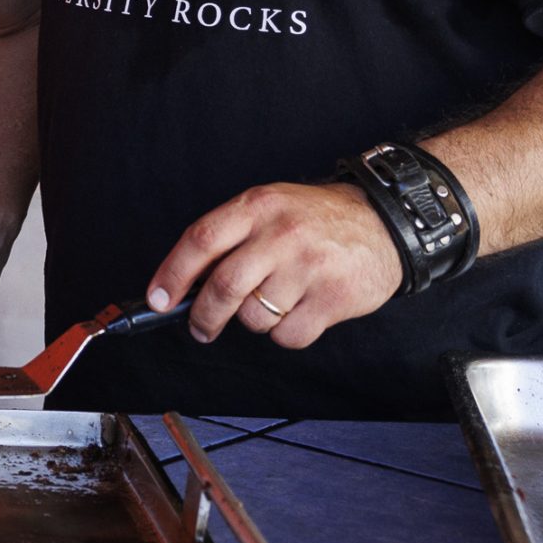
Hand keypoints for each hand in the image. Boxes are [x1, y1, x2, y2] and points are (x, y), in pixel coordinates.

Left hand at [149, 182, 403, 348]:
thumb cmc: (315, 219)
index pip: (201, 240)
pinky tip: (299, 311)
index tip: (158, 300)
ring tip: (273, 301)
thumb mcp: (269, 207)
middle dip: (204, 316)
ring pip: (255, 317)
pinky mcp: (334, 298)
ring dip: (255, 321)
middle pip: (224, 286)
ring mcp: (309, 267)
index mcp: (257, 206)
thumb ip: (229, 237)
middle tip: (201, 327)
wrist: (384, 223)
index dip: (172, 274)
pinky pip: (289, 335)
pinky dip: (285, 334)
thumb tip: (183, 283)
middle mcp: (281, 234)